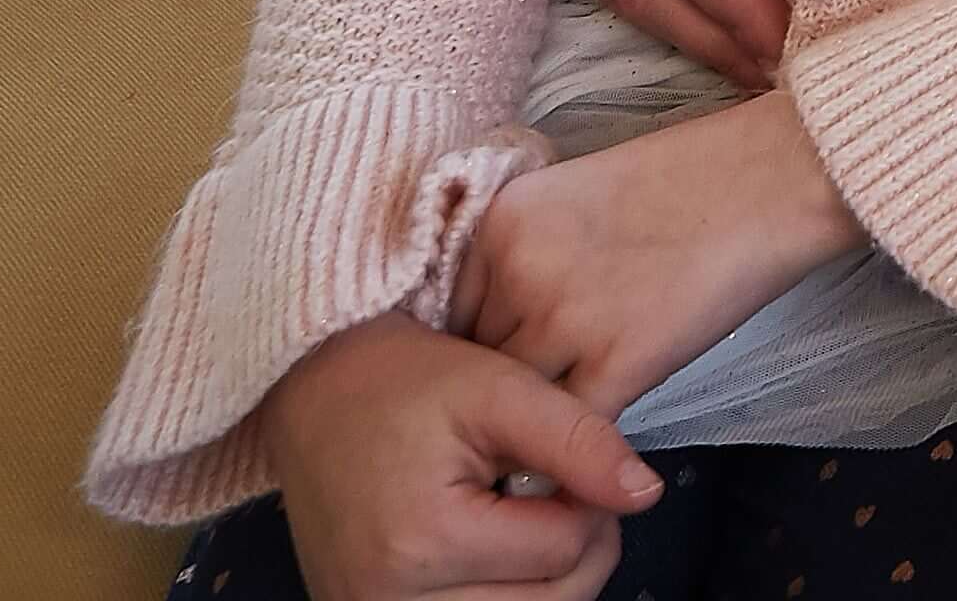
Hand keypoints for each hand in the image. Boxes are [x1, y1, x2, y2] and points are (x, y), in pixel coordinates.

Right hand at [251, 312, 660, 600]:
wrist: (310, 386)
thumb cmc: (401, 377)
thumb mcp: (499, 388)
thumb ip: (579, 441)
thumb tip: (646, 494)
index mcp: (425, 542)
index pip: (567, 551)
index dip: (590, 501)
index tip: (567, 458)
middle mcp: (388, 600)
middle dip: (576, 547)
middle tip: (559, 487)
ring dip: (541, 576)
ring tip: (524, 512)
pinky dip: (498, 591)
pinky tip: (492, 542)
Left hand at [454, 89, 857, 417]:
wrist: (776, 175)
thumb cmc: (693, 176)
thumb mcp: (577, 193)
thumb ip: (526, 251)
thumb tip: (504, 324)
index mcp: (501, 221)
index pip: (453, 315)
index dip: (478, 349)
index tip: (503, 368)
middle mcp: (517, 268)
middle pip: (478, 363)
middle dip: (502, 390)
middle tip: (529, 408)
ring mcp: (565, 316)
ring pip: (517, 404)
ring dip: (535, 426)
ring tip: (554, 440)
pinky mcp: (620, 360)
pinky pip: (572, 429)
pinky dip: (579, 449)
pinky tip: (591, 456)